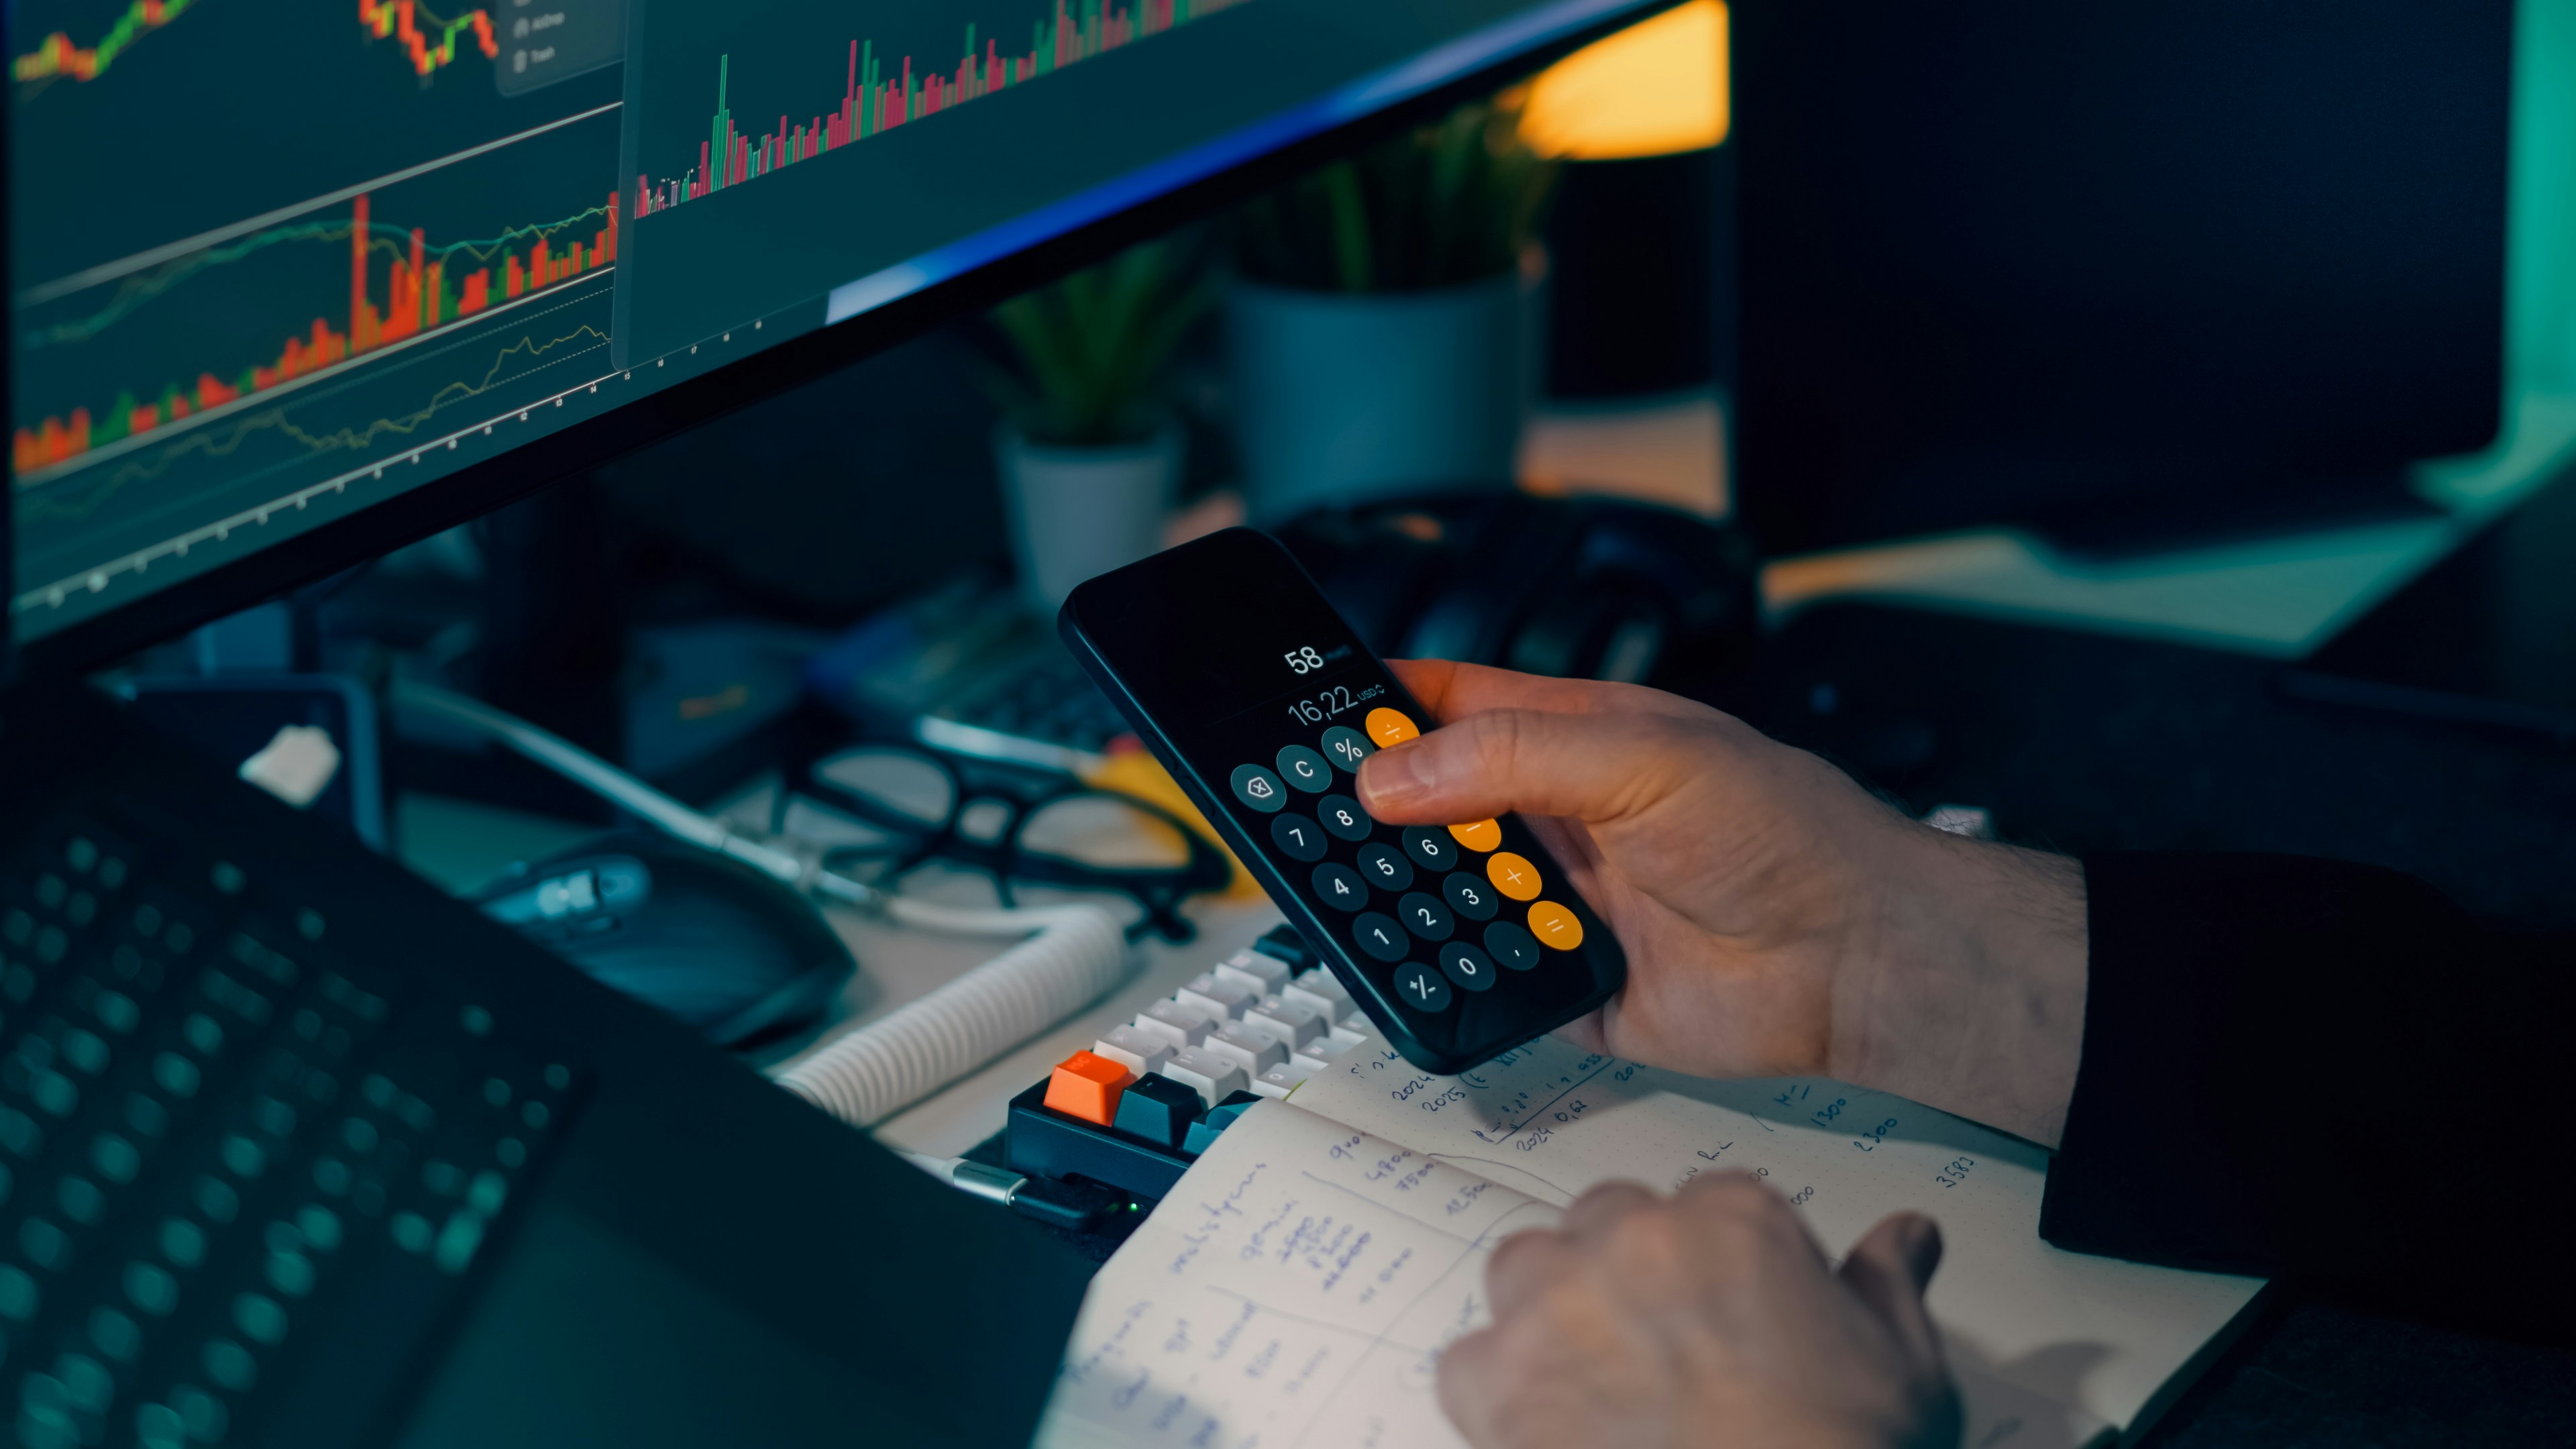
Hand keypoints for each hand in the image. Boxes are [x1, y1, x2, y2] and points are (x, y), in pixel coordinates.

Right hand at [1357, 660, 2086, 1145]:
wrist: (1859, 959)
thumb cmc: (1785, 832)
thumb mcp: (1641, 758)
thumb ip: (1511, 759)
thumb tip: (1391, 773)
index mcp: (1571, 740)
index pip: (1446, 708)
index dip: (1373, 707)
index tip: (1296, 716)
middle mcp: (1557, 819)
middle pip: (1428, 810)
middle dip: (1369, 817)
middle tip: (1299, 822)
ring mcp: (1560, 903)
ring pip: (1444, 900)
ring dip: (1407, 902)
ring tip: (1355, 896)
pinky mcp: (1568, 988)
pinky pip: (1483, 987)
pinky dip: (1452, 981)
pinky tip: (1430, 968)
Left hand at [1439, 1175, 1960, 1448]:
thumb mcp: (1904, 1366)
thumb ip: (1889, 1284)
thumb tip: (1905, 1236)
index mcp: (1733, 1222)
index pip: (1712, 1201)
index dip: (1722, 1260)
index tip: (1733, 1306)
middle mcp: (1633, 1244)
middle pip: (1606, 1220)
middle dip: (1627, 1268)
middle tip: (1665, 1343)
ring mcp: (1556, 1310)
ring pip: (1525, 1269)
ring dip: (1552, 1309)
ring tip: (1596, 1375)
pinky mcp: (1496, 1385)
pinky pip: (1467, 1364)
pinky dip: (1497, 1393)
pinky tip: (1548, 1431)